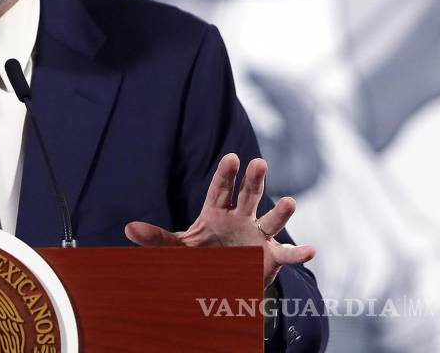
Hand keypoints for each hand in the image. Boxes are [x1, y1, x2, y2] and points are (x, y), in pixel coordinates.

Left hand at [124, 153, 313, 288]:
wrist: (220, 282)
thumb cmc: (200, 255)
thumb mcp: (177, 248)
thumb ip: (156, 238)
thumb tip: (128, 229)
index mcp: (216, 211)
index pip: (220, 189)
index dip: (226, 174)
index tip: (231, 157)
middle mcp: (240, 218)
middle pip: (248, 195)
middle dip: (253, 180)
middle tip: (259, 162)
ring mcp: (258, 235)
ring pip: (270, 220)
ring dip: (280, 212)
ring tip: (289, 202)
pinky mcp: (271, 257)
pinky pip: (288, 254)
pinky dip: (299, 252)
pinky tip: (310, 249)